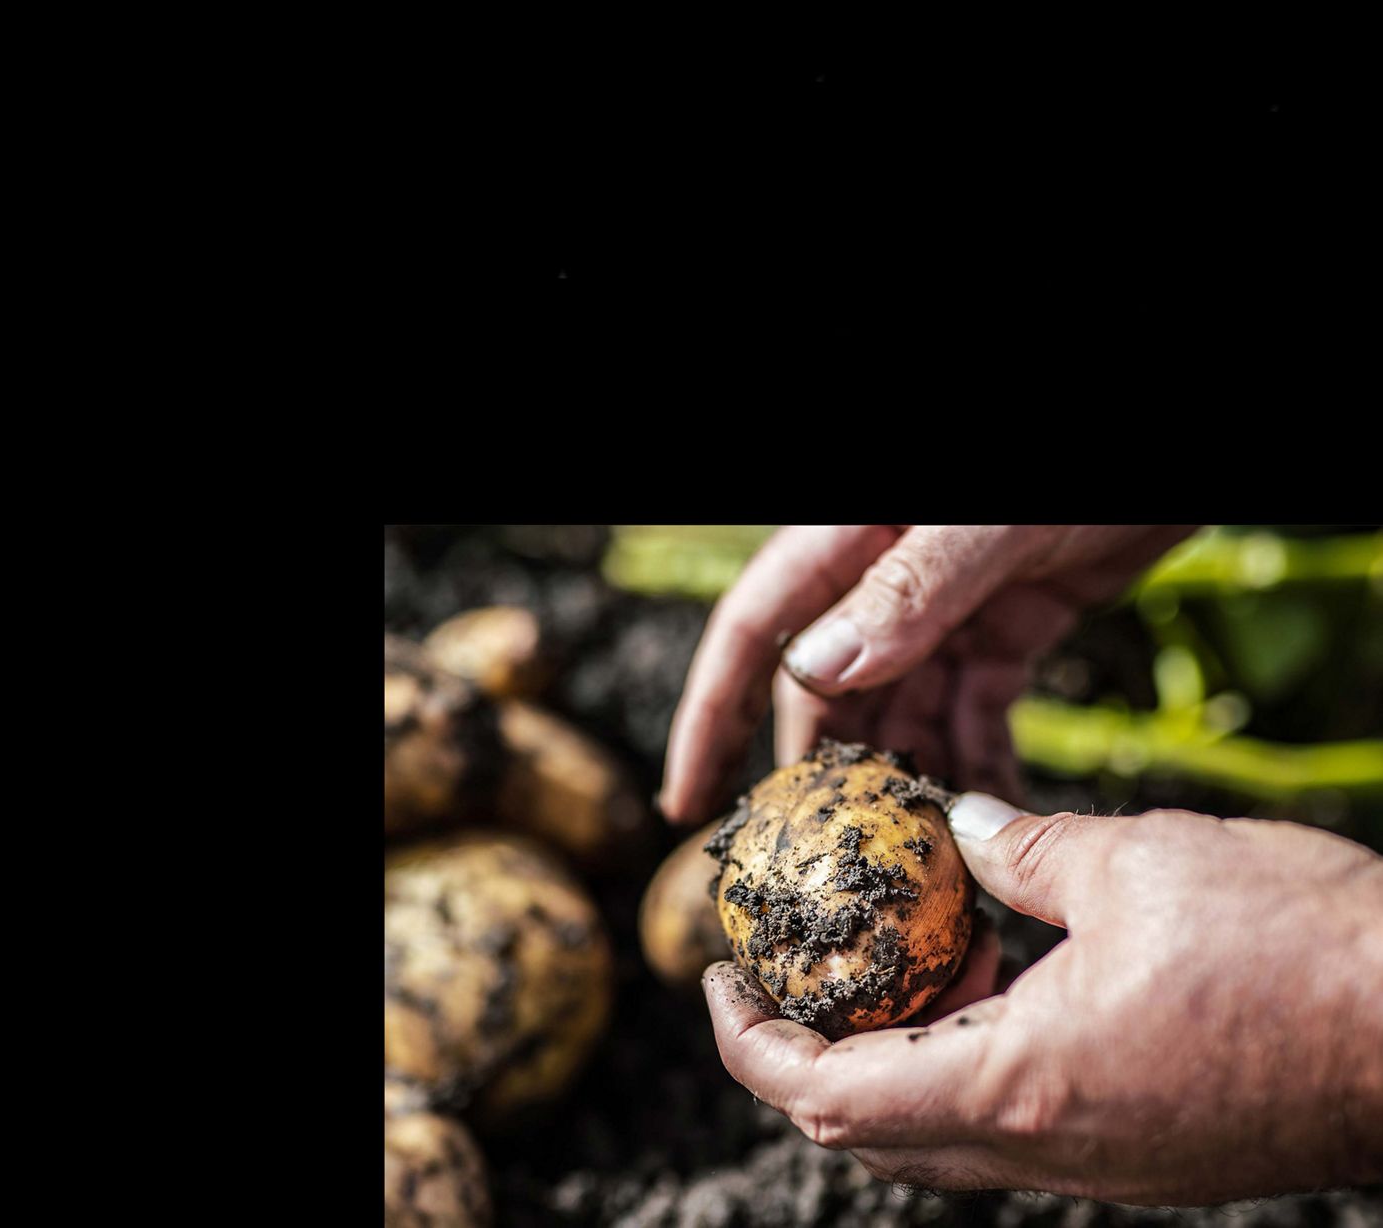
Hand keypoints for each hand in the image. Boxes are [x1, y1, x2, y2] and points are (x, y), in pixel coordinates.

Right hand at [660, 525, 1194, 822]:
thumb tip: (812, 671)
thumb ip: (905, 591)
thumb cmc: (1072, 472)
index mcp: (848, 539)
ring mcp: (945, 606)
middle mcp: (884, 579)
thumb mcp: (986, 523)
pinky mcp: (1006, 625)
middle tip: (825, 862)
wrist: (1165, 454)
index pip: (754, 632)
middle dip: (825, 774)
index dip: (710, 717)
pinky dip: (979, 761)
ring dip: (910, 780)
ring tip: (922, 860)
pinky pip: (974, 709)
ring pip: (902, 711)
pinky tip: (991, 816)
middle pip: (825, 689)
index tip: (687, 800)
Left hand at [702, 796, 1382, 1204]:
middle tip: (776, 976)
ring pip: (939, 1133)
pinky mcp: (1142, 1153)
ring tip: (876, 965)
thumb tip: (954, 826)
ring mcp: (1097, 1164)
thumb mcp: (1132, 863)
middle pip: (866, 1132)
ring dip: (883, 1059)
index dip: (749, 1044)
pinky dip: (962, 1061)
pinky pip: (1012, 1122)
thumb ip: (1019, 846)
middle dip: (798, 1058)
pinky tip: (985, 979)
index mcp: (1016, 1086)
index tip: (716, 979)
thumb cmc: (1297, 952)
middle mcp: (1045, 1148)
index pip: (826, 1099)